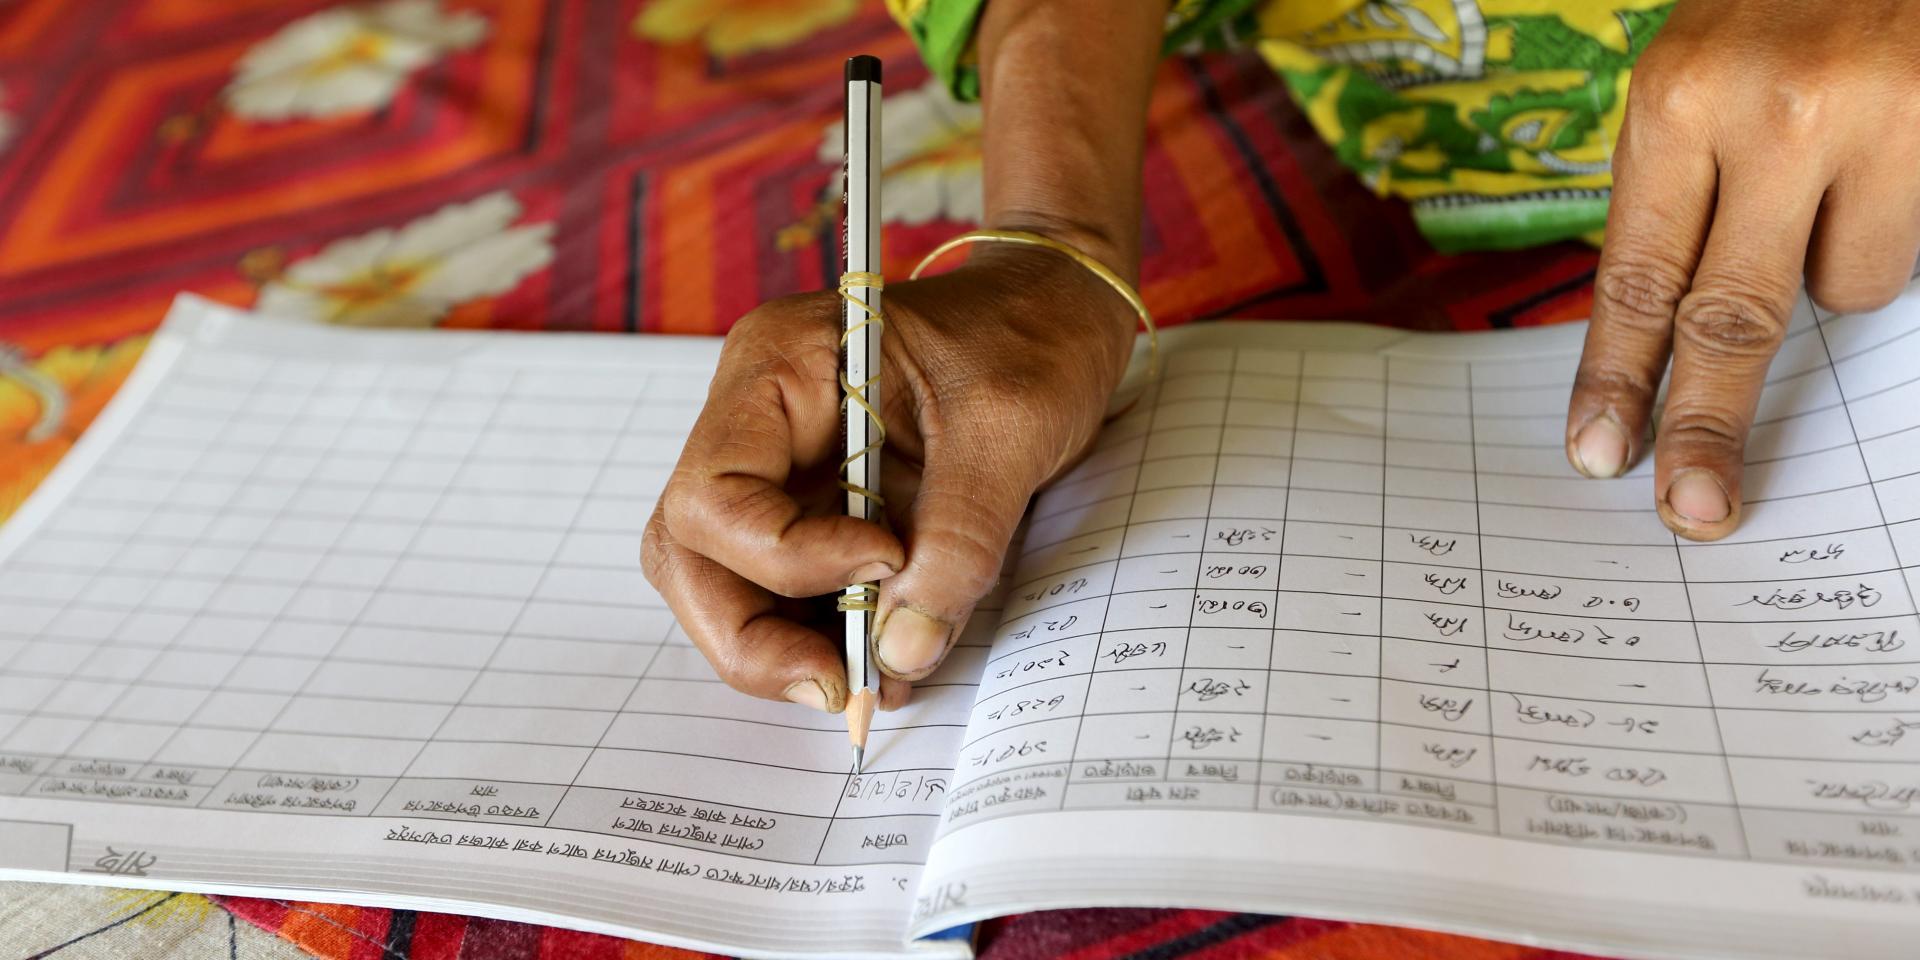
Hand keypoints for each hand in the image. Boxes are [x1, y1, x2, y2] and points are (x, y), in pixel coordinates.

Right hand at [642, 247, 1132, 710]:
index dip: (784, 557)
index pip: (716, 493)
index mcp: (778, 365)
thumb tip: (904, 652)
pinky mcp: (816, 506)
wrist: (1059, 311)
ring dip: (781, 644)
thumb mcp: (1010, 430)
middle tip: (836, 685)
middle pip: (691, 550)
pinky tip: (882, 663)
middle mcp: (756, 419)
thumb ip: (957, 540)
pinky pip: (787, 588)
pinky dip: (822, 636)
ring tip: (864, 682)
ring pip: (724, 581)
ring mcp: (779, 466)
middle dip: (750, 633)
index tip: (885, 563)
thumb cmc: (1031, 336)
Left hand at [1565, 0, 1919, 538]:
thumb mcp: (1697, 75)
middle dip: (1706, 420)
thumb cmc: (1786, 7)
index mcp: (1676, 97)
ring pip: (1839, 289)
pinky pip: (1903, 254)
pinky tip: (1885, 162)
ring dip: (1830, 260)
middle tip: (1693, 504)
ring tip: (1837, 171)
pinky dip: (1887, 227)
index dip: (1616, 375)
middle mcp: (1768, 110)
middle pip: (1727, 317)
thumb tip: (1657, 338)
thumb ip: (1676, 189)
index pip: (1634, 273)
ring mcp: (1872, 123)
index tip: (1599, 451)